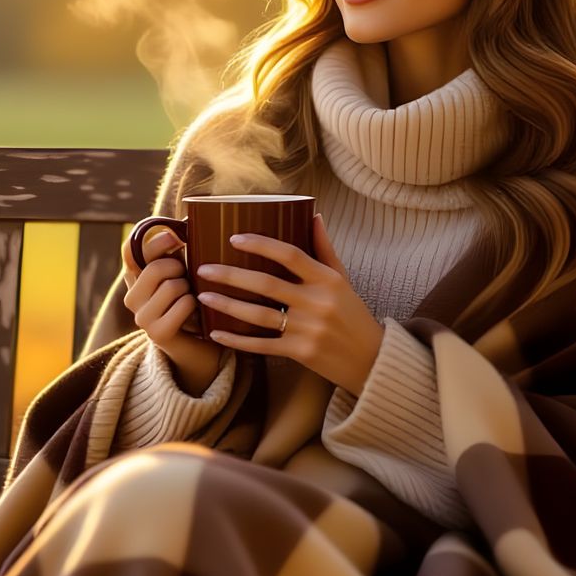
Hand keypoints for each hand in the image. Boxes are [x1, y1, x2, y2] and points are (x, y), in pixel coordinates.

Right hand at [120, 225, 225, 393]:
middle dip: (180, 268)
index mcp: (135, 278)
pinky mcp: (157, 334)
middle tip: (189, 279)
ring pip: (172, 285)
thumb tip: (191, 217)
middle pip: (155, 266)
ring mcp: (141, 318)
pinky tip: (196, 313)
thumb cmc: (195, 303)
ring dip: (190, 289)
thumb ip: (178, 251)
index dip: (154, 239)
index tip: (177, 237)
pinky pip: (183, 304)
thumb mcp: (185, 273)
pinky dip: (196, 304)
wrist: (200, 348)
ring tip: (192, 299)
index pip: (130, 250)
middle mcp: (131, 297)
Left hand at [194, 213, 383, 396]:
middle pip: (266, 284)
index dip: (260, 244)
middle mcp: (317, 302)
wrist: (372, 360)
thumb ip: (325, 249)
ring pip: (258, 315)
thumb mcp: (343, 280)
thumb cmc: (354, 315)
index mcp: (327, 280)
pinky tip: (216, 333)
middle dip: (230, 275)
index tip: (234, 239)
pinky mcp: (301, 352)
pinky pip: (262, 345)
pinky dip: (237, 340)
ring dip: (227, 305)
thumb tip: (314, 215)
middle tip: (203, 268)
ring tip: (203, 296)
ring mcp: (308, 329)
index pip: (290, 255)